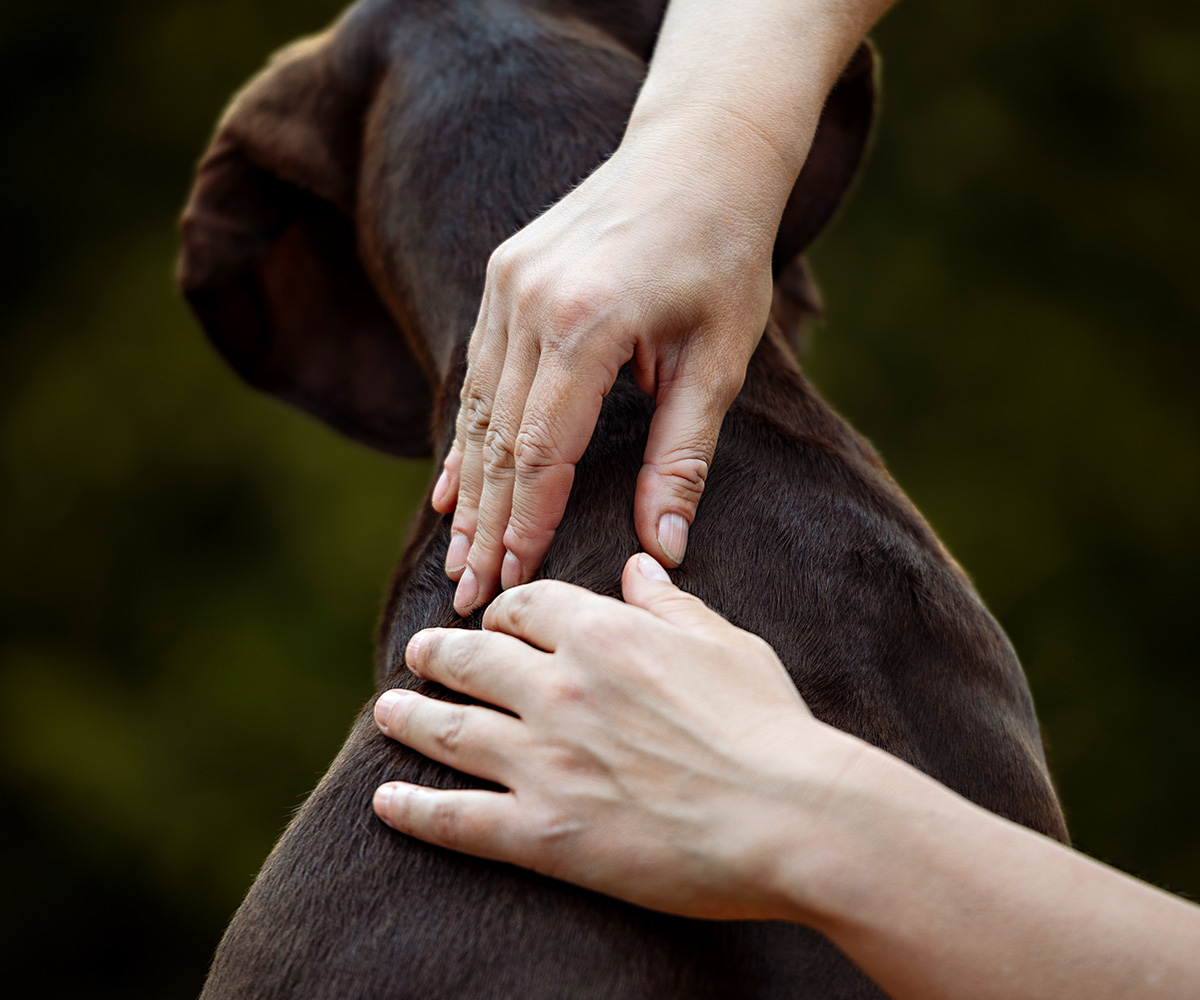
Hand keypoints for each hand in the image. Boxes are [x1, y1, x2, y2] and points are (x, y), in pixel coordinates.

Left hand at [372, 552, 860, 919]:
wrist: (788, 816)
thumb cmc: (767, 725)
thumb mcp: (724, 643)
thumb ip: (668, 603)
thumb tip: (639, 565)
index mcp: (604, 634)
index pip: (524, 606)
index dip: (501, 611)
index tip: (492, 620)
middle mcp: (560, 687)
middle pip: (471, 660)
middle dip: (437, 653)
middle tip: (416, 654)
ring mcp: (545, 760)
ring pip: (450, 728)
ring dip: (410, 716)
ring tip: (386, 710)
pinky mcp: (544, 832)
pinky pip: (458, 818)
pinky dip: (415, 809)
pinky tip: (386, 800)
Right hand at [432, 117, 788, 614]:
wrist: (697, 153)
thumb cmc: (722, 256)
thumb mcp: (720, 360)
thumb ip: (683, 456)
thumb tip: (664, 548)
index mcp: (587, 323)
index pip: (541, 451)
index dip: (528, 524)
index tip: (514, 583)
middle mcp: (530, 302)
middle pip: (496, 439)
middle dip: (486, 524)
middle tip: (466, 595)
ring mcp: (506, 284)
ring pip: (477, 409)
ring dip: (469, 489)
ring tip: (457, 555)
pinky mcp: (502, 276)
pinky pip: (476, 372)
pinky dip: (468, 434)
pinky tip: (451, 486)